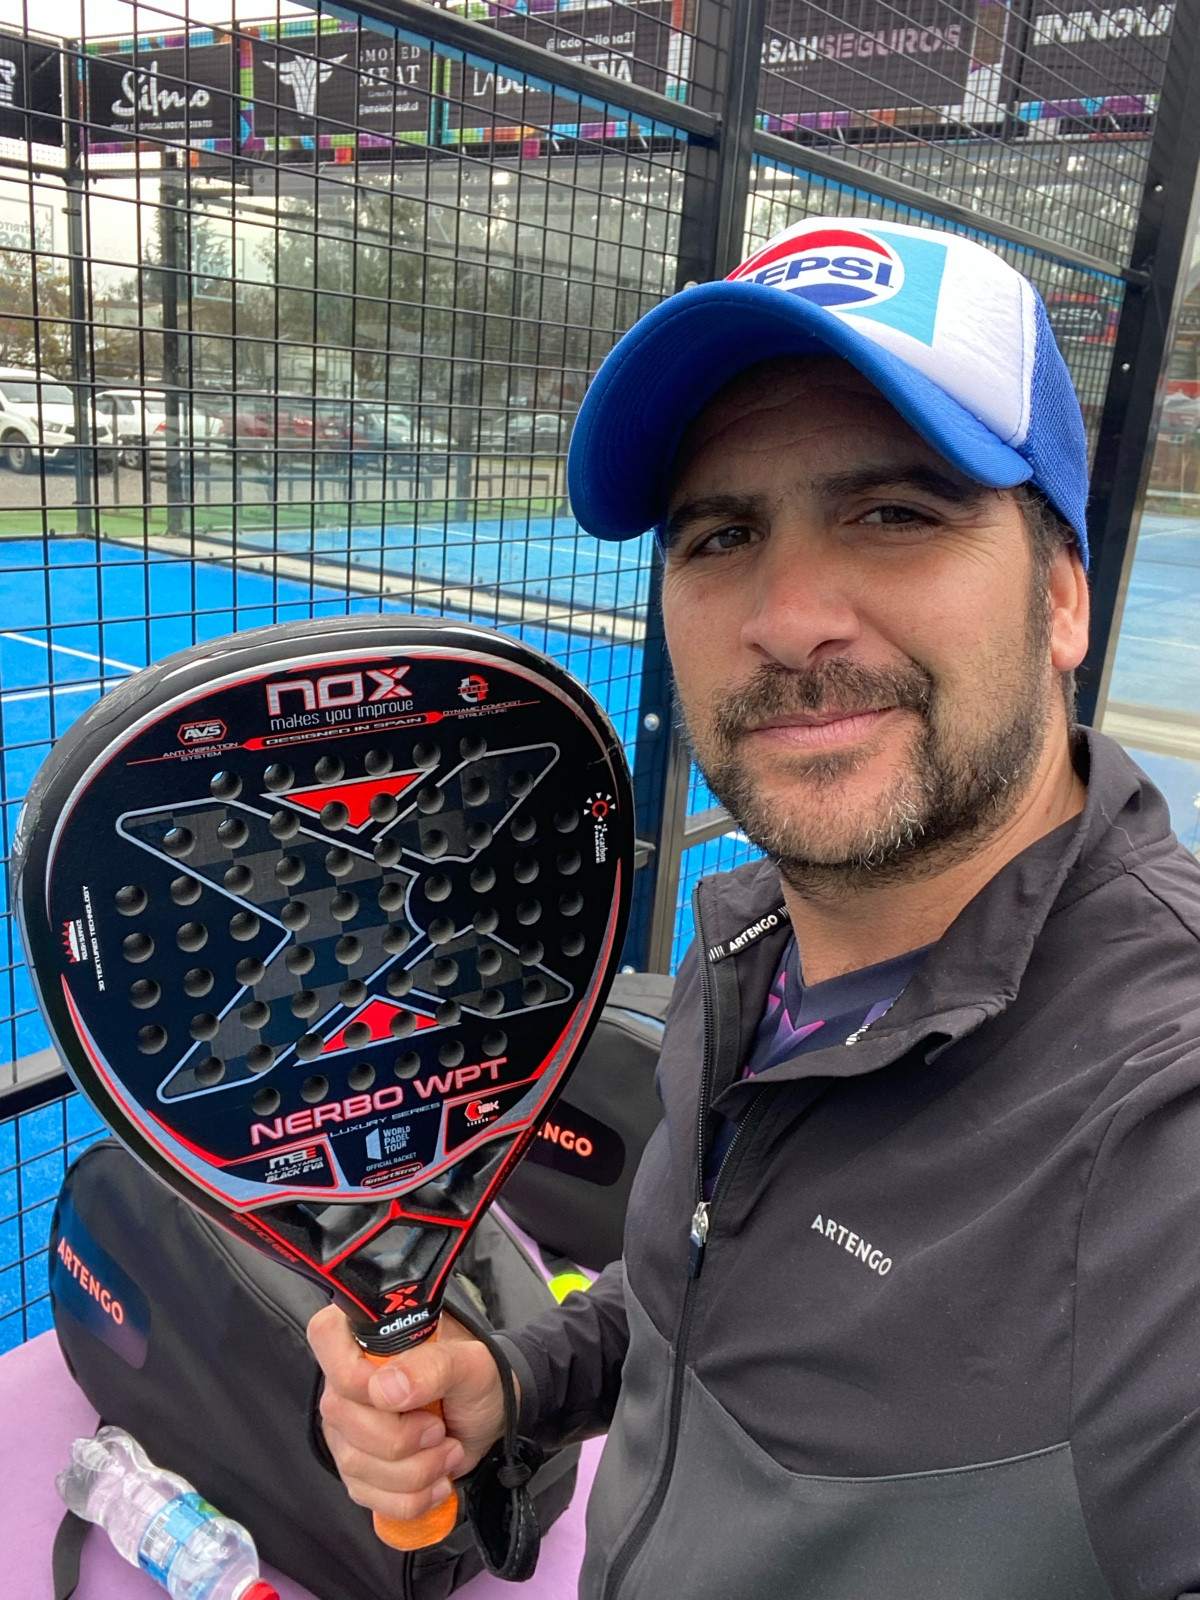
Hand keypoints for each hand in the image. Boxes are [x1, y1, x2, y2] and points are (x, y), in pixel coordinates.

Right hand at [308, 1305, 510, 1522]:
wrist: (487, 1421)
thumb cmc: (477, 1379)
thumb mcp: (471, 1364)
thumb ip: (434, 1366)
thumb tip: (385, 1388)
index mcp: (368, 1334)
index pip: (325, 1335)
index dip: (353, 1373)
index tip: (398, 1395)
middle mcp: (346, 1378)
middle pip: (340, 1413)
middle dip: (401, 1436)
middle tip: (439, 1429)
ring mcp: (346, 1425)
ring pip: (354, 1462)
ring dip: (414, 1470)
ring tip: (447, 1450)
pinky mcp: (356, 1466)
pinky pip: (366, 1495)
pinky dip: (411, 1498)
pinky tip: (436, 1480)